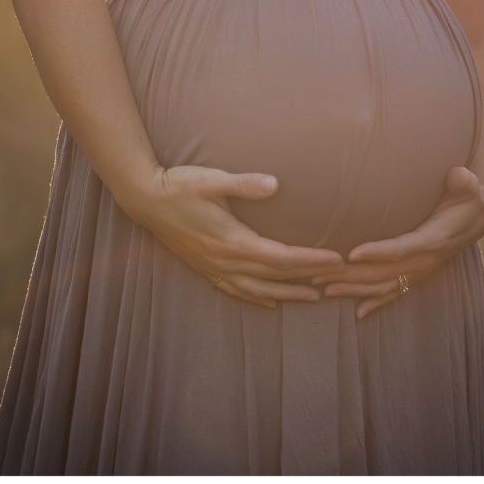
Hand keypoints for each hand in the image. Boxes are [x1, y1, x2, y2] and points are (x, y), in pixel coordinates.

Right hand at [125, 164, 342, 308]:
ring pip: (258, 290)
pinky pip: (236, 291)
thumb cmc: (180, 186)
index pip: (283, 258)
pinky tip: (269, 303)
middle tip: (338, 280)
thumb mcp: (213, 180)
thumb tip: (275, 184)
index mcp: (233, 242)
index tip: (337, 260)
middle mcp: (226, 261)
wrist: (145, 199)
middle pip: (276, 277)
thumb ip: (245, 184)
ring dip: (287, 295)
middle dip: (309, 279)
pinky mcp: (204, 268)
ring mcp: (214, 267)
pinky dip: (257, 299)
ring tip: (313, 298)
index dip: (312, 261)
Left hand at [311, 166, 483, 318]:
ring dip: (353, 289)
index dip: (378, 252)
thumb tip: (461, 175)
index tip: (352, 252)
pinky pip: (394, 293)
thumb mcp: (470, 187)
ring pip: (383, 286)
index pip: (401, 248)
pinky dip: (375, 303)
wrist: (478, 217)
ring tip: (323, 289)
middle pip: (383, 272)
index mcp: (433, 239)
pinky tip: (357, 314)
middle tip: (318, 273)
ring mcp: (419, 271)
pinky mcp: (417, 274)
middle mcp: (424, 260)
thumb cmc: (468, 197)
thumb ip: (463, 183)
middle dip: (350, 274)